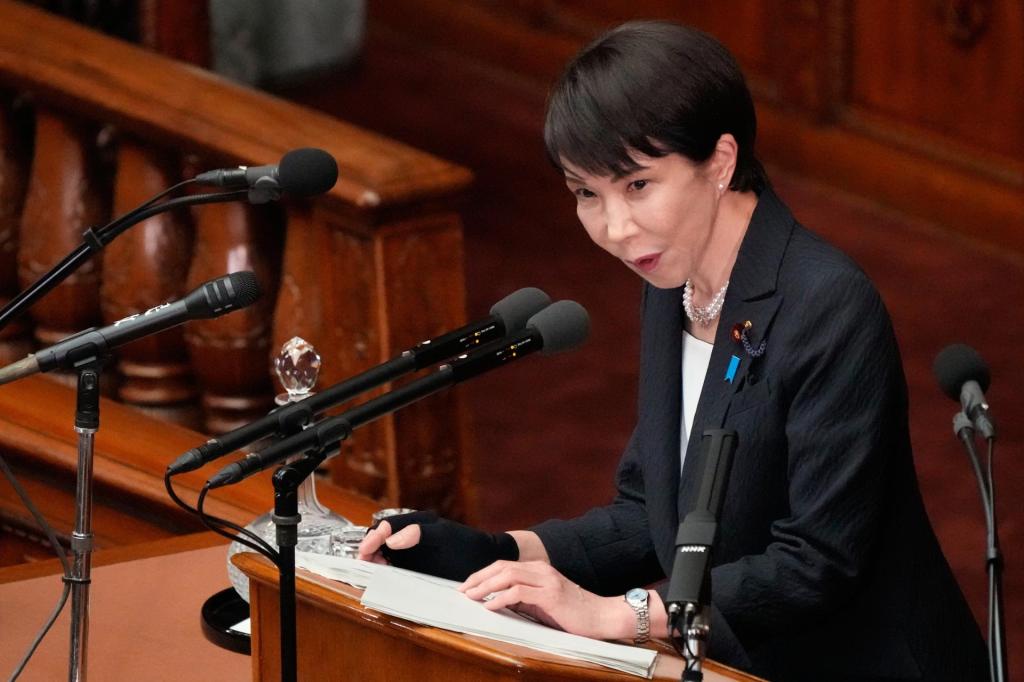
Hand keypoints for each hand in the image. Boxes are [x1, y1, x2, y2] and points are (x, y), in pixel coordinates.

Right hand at [357, 511, 518, 579]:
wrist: (486, 558)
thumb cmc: (467, 545)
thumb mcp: (444, 538)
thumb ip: (418, 534)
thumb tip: (391, 540)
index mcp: (417, 521)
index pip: (387, 525)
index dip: (373, 538)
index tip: (366, 553)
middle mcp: (411, 532)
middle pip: (381, 537)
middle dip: (369, 548)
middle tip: (366, 564)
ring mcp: (412, 548)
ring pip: (384, 550)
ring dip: (375, 558)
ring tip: (375, 570)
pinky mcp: (415, 562)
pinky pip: (394, 562)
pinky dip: (384, 567)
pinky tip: (385, 574)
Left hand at [459, 561, 633, 640]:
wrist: (602, 616)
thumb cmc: (573, 612)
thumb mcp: (543, 602)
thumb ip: (524, 598)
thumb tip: (498, 600)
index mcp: (539, 569)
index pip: (504, 565)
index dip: (483, 574)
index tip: (467, 586)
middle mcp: (541, 570)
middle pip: (502, 567)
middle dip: (478, 578)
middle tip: (462, 590)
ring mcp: (547, 580)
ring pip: (508, 576)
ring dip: (485, 587)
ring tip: (470, 597)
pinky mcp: (551, 595)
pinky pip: (519, 593)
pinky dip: (501, 598)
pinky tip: (490, 605)